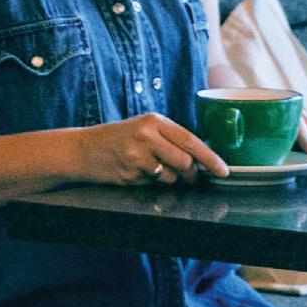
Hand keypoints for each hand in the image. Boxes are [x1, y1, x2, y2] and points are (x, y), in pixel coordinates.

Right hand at [71, 115, 227, 186]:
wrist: (83, 149)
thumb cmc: (117, 138)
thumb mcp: (144, 128)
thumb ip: (169, 139)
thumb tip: (198, 158)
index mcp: (155, 121)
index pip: (190, 140)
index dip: (210, 158)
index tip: (223, 170)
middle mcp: (147, 136)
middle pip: (185, 162)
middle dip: (191, 174)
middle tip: (189, 176)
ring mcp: (137, 156)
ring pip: (170, 177)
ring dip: (170, 179)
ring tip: (153, 170)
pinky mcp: (129, 174)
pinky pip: (153, 185)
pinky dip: (151, 183)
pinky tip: (137, 173)